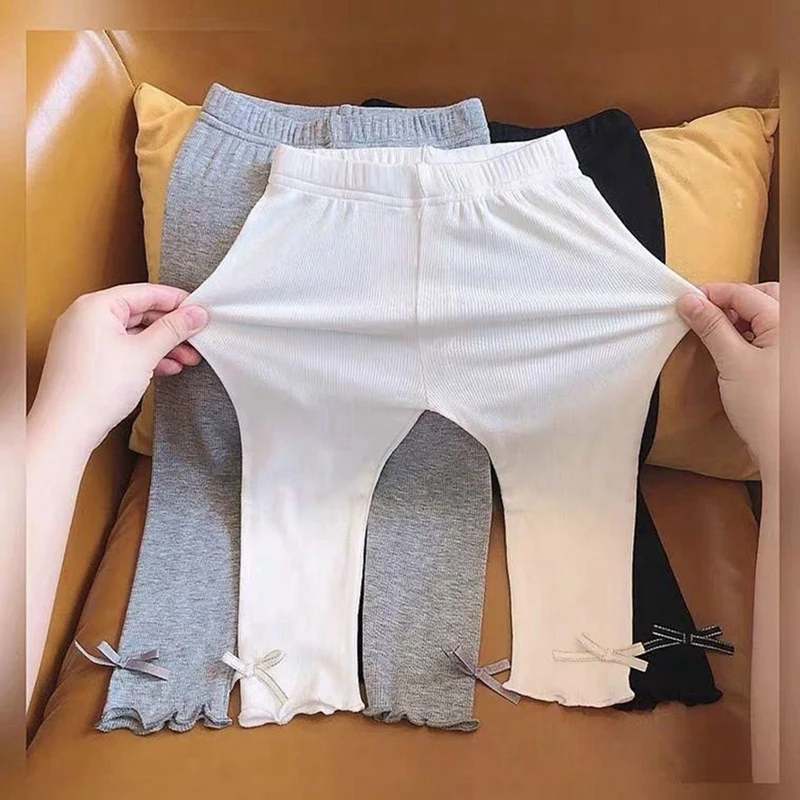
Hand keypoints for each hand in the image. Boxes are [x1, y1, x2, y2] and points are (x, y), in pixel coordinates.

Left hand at [29, 283, 207, 452]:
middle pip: (140, 313)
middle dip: (172, 329)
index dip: (176, 301)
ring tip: (189, 358)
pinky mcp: (90, 360)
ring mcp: (86, 339)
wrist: (65, 428)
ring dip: (163, 345)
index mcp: (96, 306)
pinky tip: (168, 368)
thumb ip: (173, 329)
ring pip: (134, 334)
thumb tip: (197, 312)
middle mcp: (87, 317)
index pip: (145, 293)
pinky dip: (146, 357)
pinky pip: (124, 349)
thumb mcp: (144, 353)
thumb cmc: (96, 388)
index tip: (200, 310)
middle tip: (198, 338)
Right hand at [676, 282, 778, 474]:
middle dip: (732, 302)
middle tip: (703, 316)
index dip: (712, 294)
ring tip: (717, 334)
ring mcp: (795, 347)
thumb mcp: (732, 361)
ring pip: (770, 315)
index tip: (684, 302)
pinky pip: (774, 335)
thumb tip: (688, 301)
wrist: (788, 450)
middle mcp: (796, 327)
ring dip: (742, 318)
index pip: (744, 292)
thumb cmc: (767, 408)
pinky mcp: (792, 363)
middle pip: (764, 296)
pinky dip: (753, 335)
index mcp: (787, 319)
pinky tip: (736, 350)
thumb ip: (711, 326)